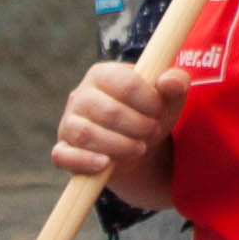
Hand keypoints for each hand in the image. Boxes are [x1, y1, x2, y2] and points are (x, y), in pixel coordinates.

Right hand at [53, 52, 178, 208]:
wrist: (136, 147)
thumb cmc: (149, 115)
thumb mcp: (168, 100)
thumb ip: (175, 84)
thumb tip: (169, 81)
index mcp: (102, 74)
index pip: (125, 83)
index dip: (149, 100)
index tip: (161, 111)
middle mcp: (79, 95)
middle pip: (107, 111)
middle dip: (137, 125)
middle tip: (153, 131)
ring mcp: (68, 123)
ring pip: (86, 134)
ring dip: (119, 145)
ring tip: (140, 149)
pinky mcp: (63, 150)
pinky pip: (63, 155)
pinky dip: (84, 161)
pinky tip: (106, 164)